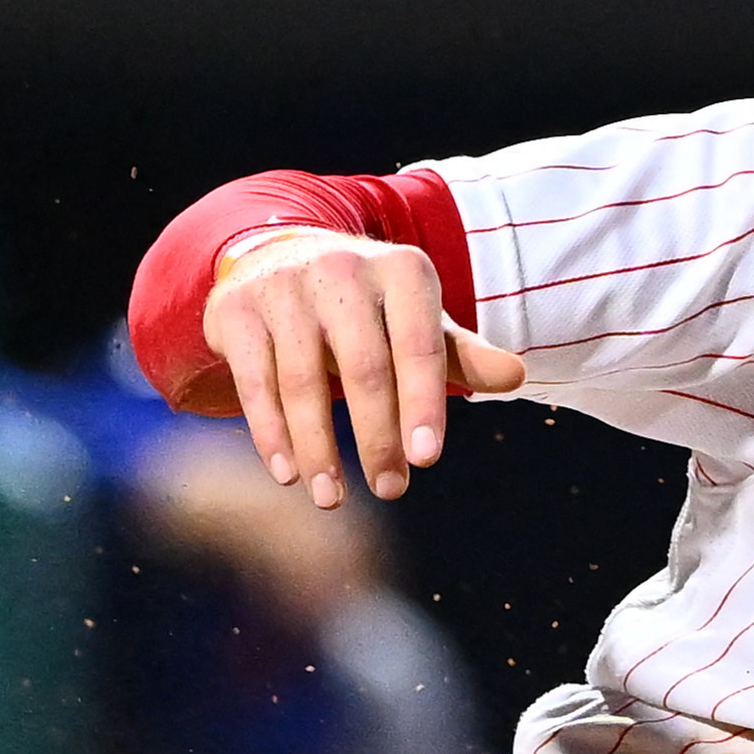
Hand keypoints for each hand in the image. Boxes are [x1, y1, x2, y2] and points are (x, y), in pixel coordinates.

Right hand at [201, 223, 524, 505]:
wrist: (281, 256)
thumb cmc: (368, 307)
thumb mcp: (417, 321)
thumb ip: (460, 355)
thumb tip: (515, 376)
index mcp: (401, 269)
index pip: (419, 345)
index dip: (423, 405)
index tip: (426, 461)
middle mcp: (342, 268)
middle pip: (363, 367)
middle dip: (376, 437)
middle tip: (390, 489)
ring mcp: (285, 286)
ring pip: (302, 379)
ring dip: (318, 447)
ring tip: (331, 498)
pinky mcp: (238, 309)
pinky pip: (255, 381)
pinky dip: (271, 432)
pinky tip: (287, 473)